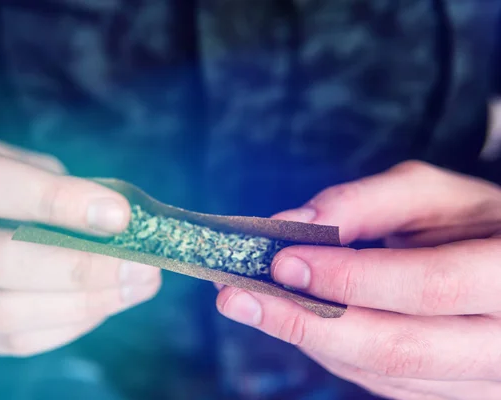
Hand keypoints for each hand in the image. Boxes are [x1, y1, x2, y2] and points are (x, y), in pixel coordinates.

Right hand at [0, 131, 160, 356]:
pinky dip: (65, 325)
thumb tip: (113, 221)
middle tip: (140, 265)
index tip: (118, 215)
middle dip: (77, 267)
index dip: (55, 201)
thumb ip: (46, 180)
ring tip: (135, 286)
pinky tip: (102, 304)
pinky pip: (7, 342)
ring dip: (81, 303)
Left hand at [216, 161, 500, 399]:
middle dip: (306, 322)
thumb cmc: (475, 222)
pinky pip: (383, 385)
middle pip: (397, 348)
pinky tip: (300, 321)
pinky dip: (331, 352)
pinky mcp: (454, 397)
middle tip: (238, 296)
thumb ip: (366, 202)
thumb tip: (294, 223)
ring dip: (309, 337)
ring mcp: (483, 383)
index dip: (349, 277)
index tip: (282, 261)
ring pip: (382, 373)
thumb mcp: (434, 194)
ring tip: (257, 304)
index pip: (427, 286)